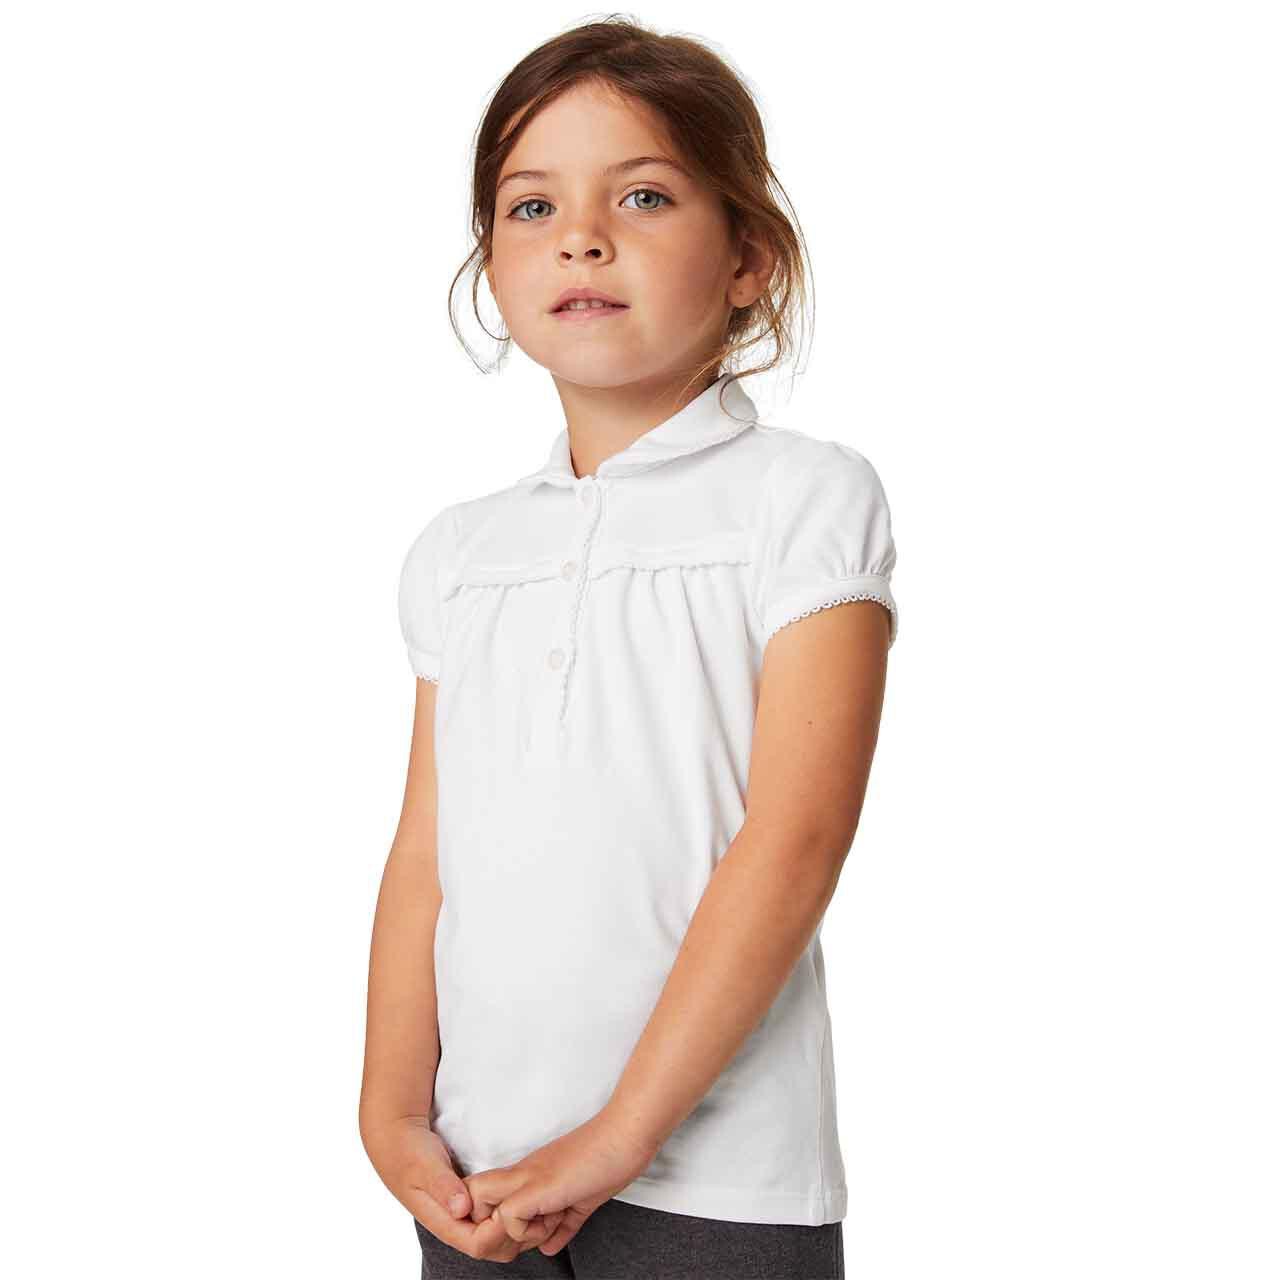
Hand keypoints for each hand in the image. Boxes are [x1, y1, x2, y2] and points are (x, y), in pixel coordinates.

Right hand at [362, 1115, 551, 1261]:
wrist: (396, 1140)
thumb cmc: (409, 1152)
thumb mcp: (425, 1165)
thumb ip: (442, 1185)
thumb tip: (462, 1208)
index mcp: (444, 1221)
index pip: (481, 1245)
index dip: (504, 1233)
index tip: (519, 1209)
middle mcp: (455, 1224)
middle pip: (495, 1249)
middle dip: (519, 1236)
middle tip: (542, 1212)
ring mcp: (462, 1216)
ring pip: (498, 1238)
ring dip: (520, 1228)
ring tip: (542, 1207)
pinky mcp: (468, 1205)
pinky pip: (495, 1221)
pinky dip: (513, 1216)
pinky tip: (527, 1199)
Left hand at [464, 1107, 657, 1256]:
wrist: (627, 1133)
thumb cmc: (611, 1158)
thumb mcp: (581, 1199)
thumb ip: (563, 1223)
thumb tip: (551, 1247)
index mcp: (529, 1175)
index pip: (485, 1196)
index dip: (492, 1221)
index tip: (524, 1235)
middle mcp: (521, 1173)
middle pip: (469, 1196)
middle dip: (487, 1230)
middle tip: (528, 1238)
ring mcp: (528, 1176)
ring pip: (478, 1203)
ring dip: (506, 1233)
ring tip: (545, 1228)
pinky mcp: (540, 1185)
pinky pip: (509, 1216)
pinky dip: (527, 1232)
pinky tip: (556, 1223)